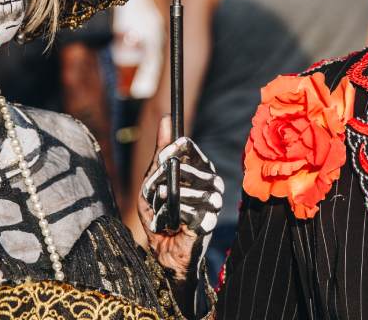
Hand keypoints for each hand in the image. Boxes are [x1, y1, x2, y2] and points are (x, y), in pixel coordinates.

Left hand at [138, 116, 223, 282]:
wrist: (163, 249)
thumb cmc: (160, 212)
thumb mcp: (154, 179)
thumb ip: (162, 152)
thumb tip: (167, 118)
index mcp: (200, 171)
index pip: (194, 151)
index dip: (178, 149)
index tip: (164, 154)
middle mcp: (212, 185)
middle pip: (190, 170)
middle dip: (166, 178)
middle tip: (155, 188)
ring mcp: (213, 204)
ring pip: (190, 191)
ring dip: (168, 199)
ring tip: (159, 206)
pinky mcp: (208, 223)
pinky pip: (190, 211)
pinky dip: (174, 215)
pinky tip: (168, 220)